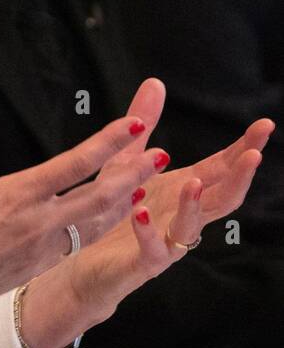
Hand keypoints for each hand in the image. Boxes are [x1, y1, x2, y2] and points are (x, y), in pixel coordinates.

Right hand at [0, 83, 162, 336]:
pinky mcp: (43, 265)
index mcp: (19, 195)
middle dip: (134, 174)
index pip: (75, 164)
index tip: (135, 125)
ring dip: (126, 201)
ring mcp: (46, 248)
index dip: (108, 142)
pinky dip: (104, 225)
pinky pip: (83, 241)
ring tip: (147, 182)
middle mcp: (40, 222)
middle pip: (101, 196)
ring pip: (98, 222)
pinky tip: (112, 215)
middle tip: (161, 155)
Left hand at [35, 79, 272, 341]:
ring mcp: (166, 242)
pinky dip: (149, 231)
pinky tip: (142, 210)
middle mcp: (180, 216)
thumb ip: (142, 124)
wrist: (83, 265)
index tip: (264, 127)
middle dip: (239, 175)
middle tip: (255, 153)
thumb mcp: (124, 160)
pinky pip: (152, 250)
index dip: (243, 149)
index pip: (220, 168)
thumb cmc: (111, 212)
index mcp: (181, 191)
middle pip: (220, 196)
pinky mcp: (141, 263)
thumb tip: (156, 82)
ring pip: (191, 226)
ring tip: (194, 181)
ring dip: (194, 204)